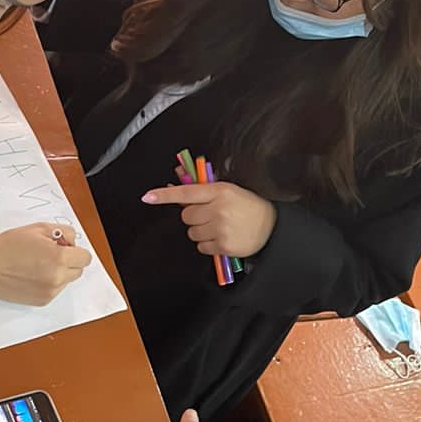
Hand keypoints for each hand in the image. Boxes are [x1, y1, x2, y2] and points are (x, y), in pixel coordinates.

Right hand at [0, 224, 91, 305]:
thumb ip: (63, 233)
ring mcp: (49, 292)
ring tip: (37, 264)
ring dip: (59, 273)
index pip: (85, 258)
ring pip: (66, 281)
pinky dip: (48, 283)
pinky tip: (31, 275)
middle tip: (50, 254)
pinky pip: (54, 290)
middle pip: (78, 271)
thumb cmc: (8, 246)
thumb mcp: (38, 228)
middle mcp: (57, 278)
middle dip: (69, 261)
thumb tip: (72, 242)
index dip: (75, 250)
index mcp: (59, 258)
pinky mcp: (41, 301)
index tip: (65, 247)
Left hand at [142, 181, 275, 258]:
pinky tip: (221, 237)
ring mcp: (221, 229)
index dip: (165, 195)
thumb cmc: (248, 206)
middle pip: (186, 216)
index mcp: (220, 191)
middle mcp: (219, 209)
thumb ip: (203, 187)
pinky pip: (201, 247)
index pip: (187, 192)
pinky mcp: (223, 246)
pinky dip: (208, 244)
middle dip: (194, 216)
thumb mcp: (228, 190)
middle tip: (209, 215)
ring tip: (218, 226)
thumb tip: (179, 174)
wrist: (272, 227)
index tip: (148, 196)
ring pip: (192, 233)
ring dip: (200, 231)